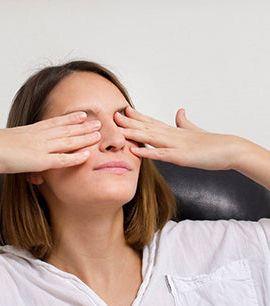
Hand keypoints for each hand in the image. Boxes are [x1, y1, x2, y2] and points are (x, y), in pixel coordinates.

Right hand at [0, 110, 100, 173]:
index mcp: (28, 130)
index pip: (54, 122)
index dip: (69, 118)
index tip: (81, 114)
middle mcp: (38, 136)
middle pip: (66, 130)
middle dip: (83, 127)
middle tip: (98, 122)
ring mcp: (41, 148)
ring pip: (69, 142)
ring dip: (85, 138)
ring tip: (99, 135)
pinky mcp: (41, 161)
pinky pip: (63, 159)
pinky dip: (76, 157)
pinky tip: (88, 155)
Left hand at [114, 106, 242, 170]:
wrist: (230, 149)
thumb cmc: (212, 143)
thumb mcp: (194, 130)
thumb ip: (184, 122)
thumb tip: (179, 111)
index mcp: (174, 131)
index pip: (152, 121)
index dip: (137, 116)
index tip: (124, 110)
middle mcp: (172, 135)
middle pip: (147, 127)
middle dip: (129, 122)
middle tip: (113, 115)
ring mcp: (176, 145)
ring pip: (151, 138)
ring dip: (133, 133)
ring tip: (118, 129)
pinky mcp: (181, 157)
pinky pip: (160, 155)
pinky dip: (147, 152)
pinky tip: (134, 150)